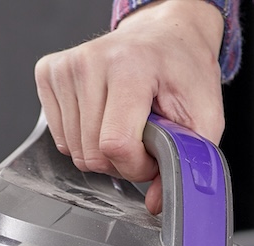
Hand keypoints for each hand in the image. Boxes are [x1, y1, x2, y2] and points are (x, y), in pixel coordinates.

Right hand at [34, 0, 225, 212]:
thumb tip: (155, 202)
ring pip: (72, 150)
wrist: (165, 35)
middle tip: (142, 139)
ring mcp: (66, 67)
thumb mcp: (204, 116)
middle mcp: (91, 62)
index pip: (115, 144)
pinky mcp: (49, 73)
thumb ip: (187, 161)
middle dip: (120, 161)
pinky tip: (102, 116)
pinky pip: (59, 137)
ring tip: (124, 125)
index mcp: (131, 67)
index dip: (136, 165)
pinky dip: (82, 138)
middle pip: (91, 153)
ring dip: (101, 152)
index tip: (153, 154)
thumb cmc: (183, 70)